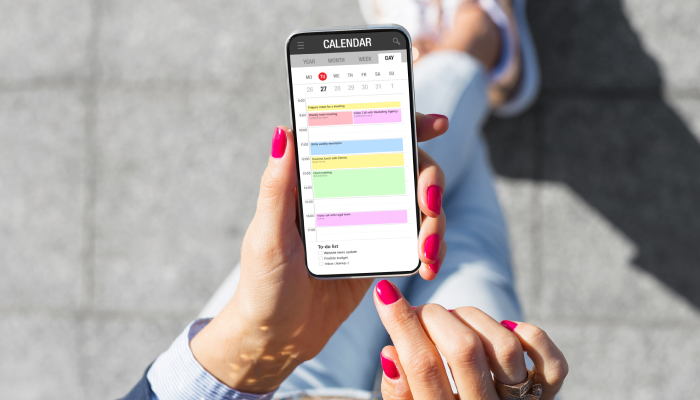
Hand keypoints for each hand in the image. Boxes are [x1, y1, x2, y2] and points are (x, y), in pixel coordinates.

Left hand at [190, 113, 449, 392]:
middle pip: (406, 166)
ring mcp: (370, 221)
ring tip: (429, 252)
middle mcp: (350, 192)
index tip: (436, 123)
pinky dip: (431, 249)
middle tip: (430, 204)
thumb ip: (277, 186)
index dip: (404, 123)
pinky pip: (418, 239)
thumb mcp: (267, 235)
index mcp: (320, 179)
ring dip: (435, 221)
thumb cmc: (263, 284)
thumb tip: (284, 130)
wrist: (277, 338)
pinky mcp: (383, 252)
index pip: (366, 136)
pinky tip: (428, 266)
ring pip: (419, 203)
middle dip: (430, 180)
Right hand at [373, 280, 568, 399]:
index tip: (385, 292)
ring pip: (504, 346)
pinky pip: (552, 362)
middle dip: (434, 316)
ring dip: (473, 318)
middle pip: (463, 349)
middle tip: (420, 311)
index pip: (422, 366)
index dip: (401, 323)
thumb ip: (399, 394)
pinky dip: (530, 335)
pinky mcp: (548, 397)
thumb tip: (390, 352)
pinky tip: (506, 327)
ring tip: (454, 321)